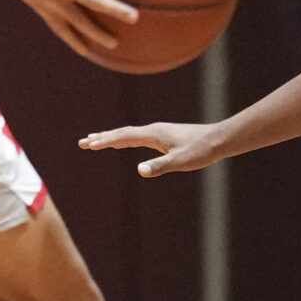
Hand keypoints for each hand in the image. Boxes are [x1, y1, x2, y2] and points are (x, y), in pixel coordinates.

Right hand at [0, 0, 141, 61]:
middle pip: (92, 1)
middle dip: (114, 10)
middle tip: (134, 18)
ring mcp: (51, 1)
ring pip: (77, 21)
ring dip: (96, 32)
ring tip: (114, 43)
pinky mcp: (43, 9)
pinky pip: (60, 29)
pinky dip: (73, 40)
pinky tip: (87, 50)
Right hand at [79, 122, 222, 176]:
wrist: (218, 140)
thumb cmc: (201, 151)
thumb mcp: (180, 162)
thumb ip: (160, 166)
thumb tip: (140, 170)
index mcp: (154, 134)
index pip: (124, 137)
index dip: (105, 141)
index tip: (89, 144)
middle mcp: (154, 130)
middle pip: (122, 133)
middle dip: (102, 138)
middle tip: (83, 142)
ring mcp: (158, 133)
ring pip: (129, 134)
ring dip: (111, 137)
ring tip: (96, 140)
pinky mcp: (164, 137)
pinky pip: (138, 137)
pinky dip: (124, 139)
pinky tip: (123, 142)